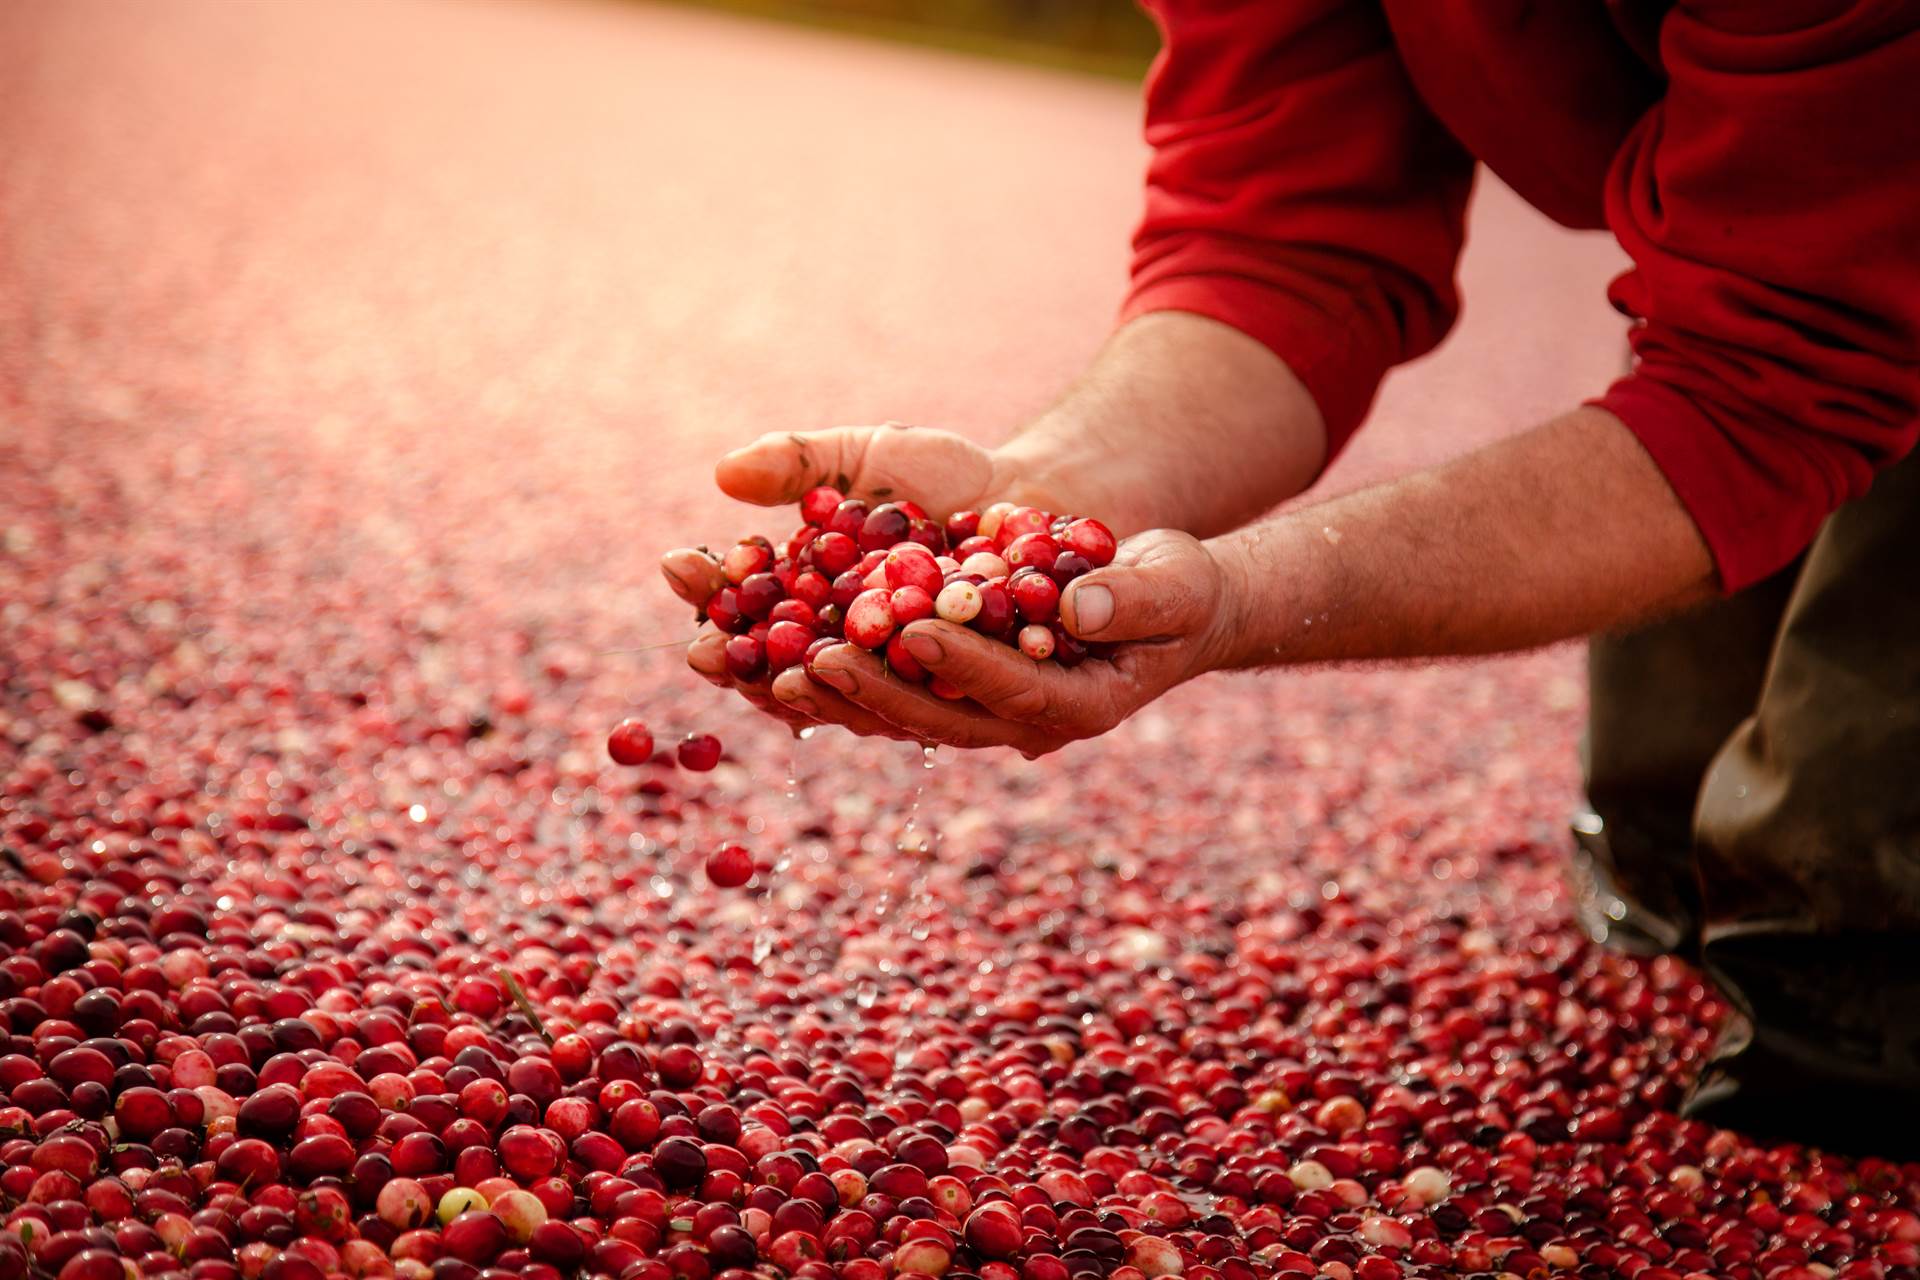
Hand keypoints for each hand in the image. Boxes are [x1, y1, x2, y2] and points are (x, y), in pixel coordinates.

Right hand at [660, 421, 1070, 735]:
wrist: (1037, 493)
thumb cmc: (940, 478)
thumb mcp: (866, 458)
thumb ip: (799, 463)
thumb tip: (725, 474)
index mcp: (808, 605)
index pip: (743, 610)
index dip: (709, 593)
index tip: (678, 565)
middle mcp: (846, 657)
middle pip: (777, 672)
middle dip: (739, 660)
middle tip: (704, 645)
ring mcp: (902, 684)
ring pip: (846, 702)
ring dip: (809, 691)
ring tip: (779, 671)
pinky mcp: (965, 700)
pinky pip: (926, 704)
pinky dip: (897, 691)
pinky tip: (873, 673)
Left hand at [774, 530, 1242, 754]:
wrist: (1167, 601)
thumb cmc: (1182, 592)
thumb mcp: (1175, 587)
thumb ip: (1132, 599)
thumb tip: (1081, 602)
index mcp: (1077, 706)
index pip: (1012, 690)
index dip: (962, 665)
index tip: (912, 632)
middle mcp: (1019, 718)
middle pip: (938, 715)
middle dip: (875, 690)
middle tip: (814, 662)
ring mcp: (981, 703)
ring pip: (899, 707)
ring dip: (837, 692)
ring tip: (773, 671)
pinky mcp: (953, 678)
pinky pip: (887, 679)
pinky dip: (836, 665)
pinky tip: (779, 648)